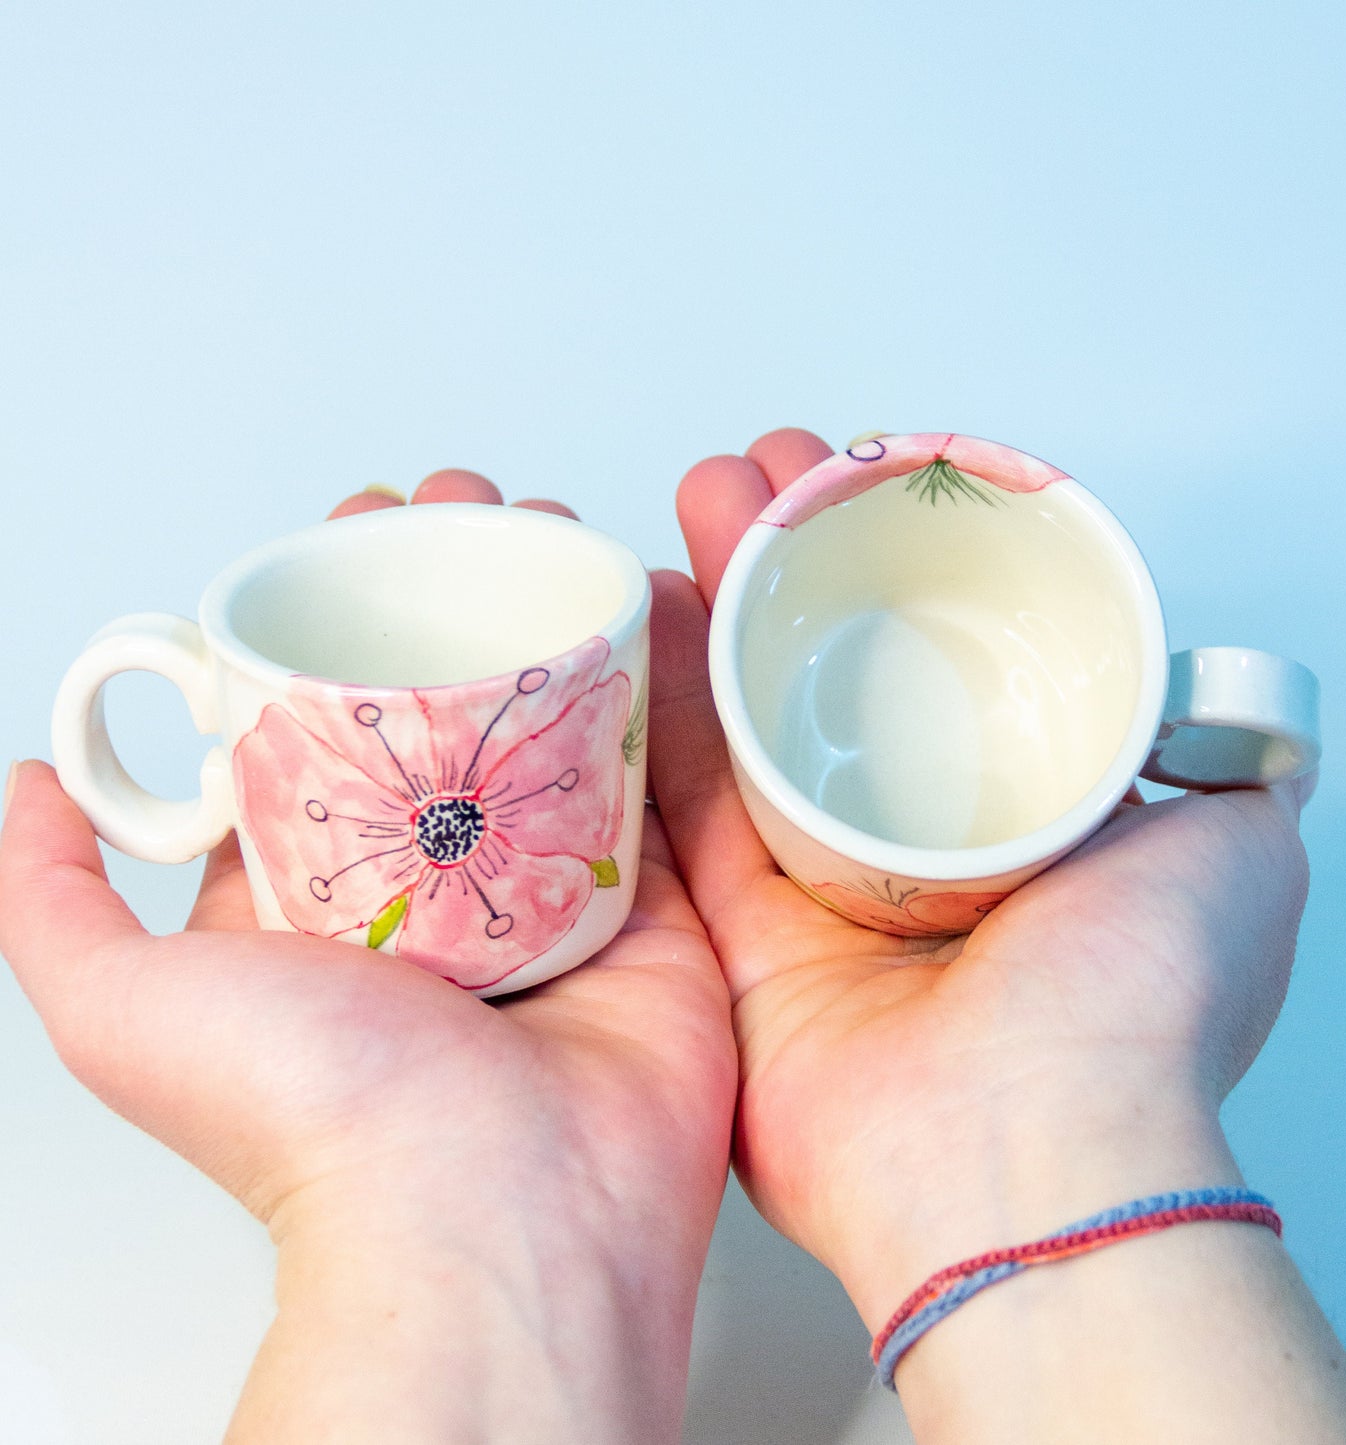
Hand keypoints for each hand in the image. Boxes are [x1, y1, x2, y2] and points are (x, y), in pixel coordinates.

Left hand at [0, 470, 735, 1444]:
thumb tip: (34, 787)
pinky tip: (644, 607)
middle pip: (450, 707)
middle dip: (457, 596)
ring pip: (555, 726)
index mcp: (324, 897)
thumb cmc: (318, 1122)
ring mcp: (547, 891)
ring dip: (557, 622)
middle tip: (472, 515)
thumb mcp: (123, 1008)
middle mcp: (436, 889)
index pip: (327, 727)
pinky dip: (656, 692)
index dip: (339, 623)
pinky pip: (656, 774)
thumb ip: (56, 900)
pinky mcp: (648, 901)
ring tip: (554, 534)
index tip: (360, 540)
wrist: (498, 1216)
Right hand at [659, 430, 1345, 1443]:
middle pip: (834, 669)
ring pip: (750, 711)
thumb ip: (1222, 764)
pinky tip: (639, 606)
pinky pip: (679, 795)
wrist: (1023, 1147)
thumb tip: (1225, 713)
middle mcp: (910, 849)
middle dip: (796, 557)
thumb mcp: (1237, 846)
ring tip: (706, 498)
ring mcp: (815, 886)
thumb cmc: (1138, 1004)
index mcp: (1015, 820)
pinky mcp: (730, 927)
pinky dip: (655, 700)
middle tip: (770, 471)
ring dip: (721, 597)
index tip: (876, 483)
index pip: (944, 659)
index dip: (907, 563)